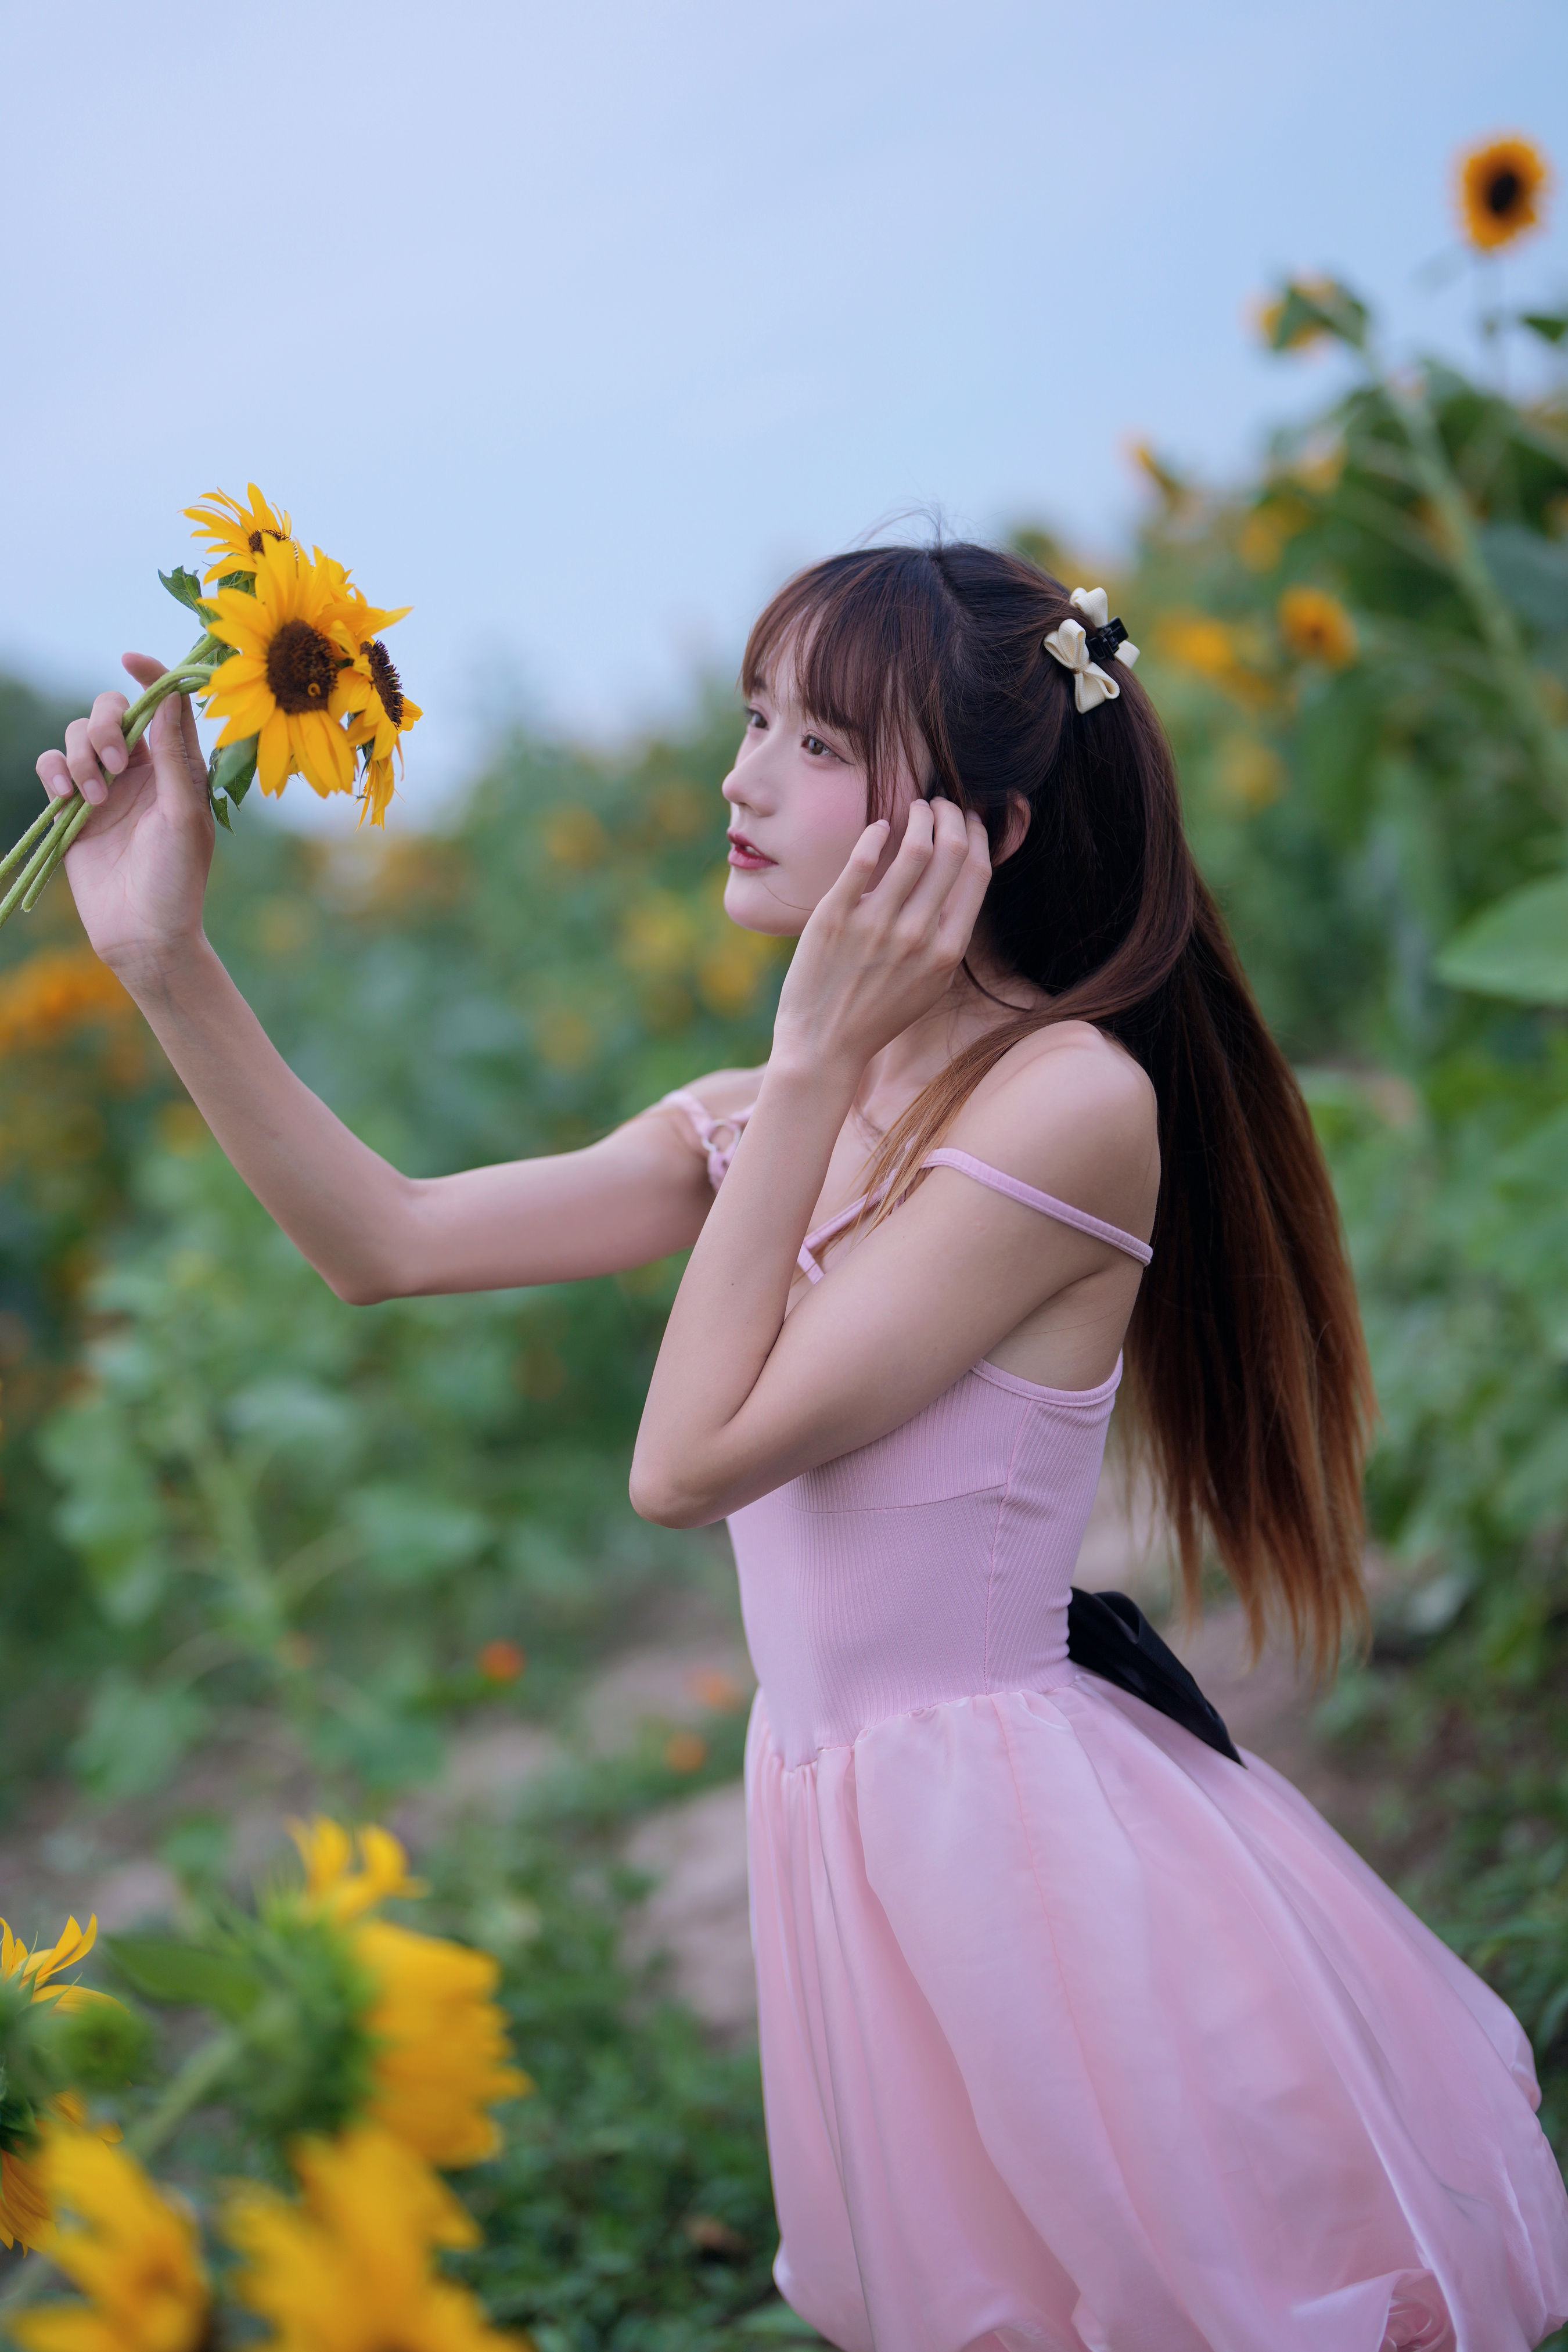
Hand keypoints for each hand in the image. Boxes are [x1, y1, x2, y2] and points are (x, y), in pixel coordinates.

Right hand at [36, 654, 214, 979]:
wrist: (143, 934)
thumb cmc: (177, 879)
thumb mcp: (183, 813)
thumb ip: (173, 754)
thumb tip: (171, 694)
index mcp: (175, 767)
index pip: (162, 706)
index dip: (149, 674)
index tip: (130, 658)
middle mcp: (140, 771)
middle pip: (111, 711)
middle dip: (105, 724)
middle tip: (113, 761)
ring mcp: (103, 788)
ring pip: (77, 735)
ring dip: (80, 757)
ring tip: (94, 799)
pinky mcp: (72, 808)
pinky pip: (51, 766)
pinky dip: (54, 771)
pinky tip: (67, 798)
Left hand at [771, 796, 991, 1073]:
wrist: (824, 1045)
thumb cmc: (878, 1015)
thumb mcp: (930, 984)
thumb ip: (948, 937)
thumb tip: (959, 884)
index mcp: (946, 951)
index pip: (975, 873)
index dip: (977, 836)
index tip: (971, 821)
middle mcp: (916, 935)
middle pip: (949, 851)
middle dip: (951, 815)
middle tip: (942, 804)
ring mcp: (875, 924)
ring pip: (912, 847)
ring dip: (919, 815)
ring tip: (916, 807)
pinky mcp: (835, 916)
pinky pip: (862, 858)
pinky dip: (876, 833)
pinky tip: (879, 826)